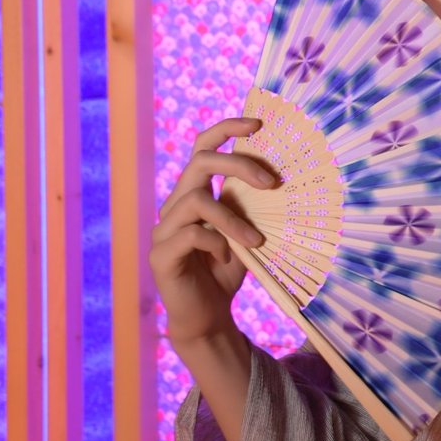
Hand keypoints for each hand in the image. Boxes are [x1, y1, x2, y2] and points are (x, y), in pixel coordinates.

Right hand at [150, 117, 275, 346]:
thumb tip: (279, 173)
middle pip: (200, 163)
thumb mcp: (245, 231)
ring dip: (233, 220)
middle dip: (238, 164)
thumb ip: (250, 204)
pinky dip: (216, 243)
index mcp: (194, 193)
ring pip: (197, 201)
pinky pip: (191, 235)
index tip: (259, 124)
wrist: (207, 316)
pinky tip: (227, 259)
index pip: (203, 148)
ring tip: (255, 242)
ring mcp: (164, 229)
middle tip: (272, 182)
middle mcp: (175, 205)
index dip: (227, 129)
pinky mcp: (161, 255)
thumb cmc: (228, 271)